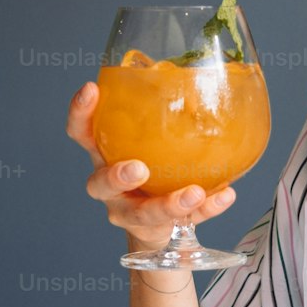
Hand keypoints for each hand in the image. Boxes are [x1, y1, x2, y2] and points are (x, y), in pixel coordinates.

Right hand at [67, 80, 235, 250]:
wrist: (160, 225)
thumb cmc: (152, 170)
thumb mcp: (151, 141)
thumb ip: (164, 117)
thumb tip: (204, 77)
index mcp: (105, 155)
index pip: (83, 133)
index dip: (81, 113)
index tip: (91, 90)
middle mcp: (110, 187)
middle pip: (101, 183)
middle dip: (117, 176)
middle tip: (138, 168)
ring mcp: (131, 213)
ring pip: (144, 213)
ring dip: (169, 203)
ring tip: (194, 192)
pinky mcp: (159, 230)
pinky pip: (186, 221)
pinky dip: (207, 209)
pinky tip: (226, 195)